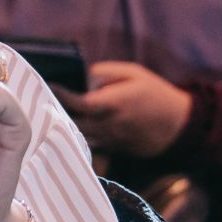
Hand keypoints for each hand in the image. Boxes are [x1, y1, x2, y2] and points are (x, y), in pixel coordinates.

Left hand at [57, 62, 191, 159]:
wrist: (177, 124)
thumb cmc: (154, 93)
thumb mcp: (133, 73)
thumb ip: (104, 72)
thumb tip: (82, 77)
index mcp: (114, 103)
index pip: (79, 103)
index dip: (61, 95)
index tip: (50, 86)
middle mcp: (109, 124)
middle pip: (72, 123)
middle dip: (56, 112)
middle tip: (44, 101)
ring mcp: (109, 140)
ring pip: (77, 136)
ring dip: (63, 127)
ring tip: (49, 114)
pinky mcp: (112, 149)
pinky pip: (87, 144)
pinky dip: (75, 137)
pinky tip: (65, 127)